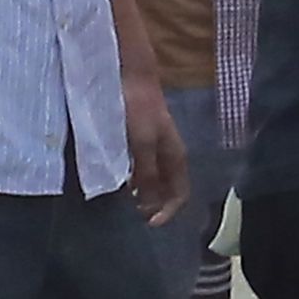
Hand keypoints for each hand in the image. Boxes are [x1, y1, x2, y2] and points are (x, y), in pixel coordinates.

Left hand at [123, 58, 191, 230]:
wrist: (129, 75)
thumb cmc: (137, 108)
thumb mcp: (142, 144)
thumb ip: (146, 173)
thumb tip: (148, 203)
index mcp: (175, 157)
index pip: (180, 194)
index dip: (167, 212)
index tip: (148, 223)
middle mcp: (168, 154)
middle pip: (166, 189)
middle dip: (153, 205)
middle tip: (132, 215)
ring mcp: (154, 146)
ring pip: (152, 179)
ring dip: (142, 193)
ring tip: (124, 202)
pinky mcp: (139, 138)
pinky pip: (140, 167)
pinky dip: (132, 179)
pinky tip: (117, 180)